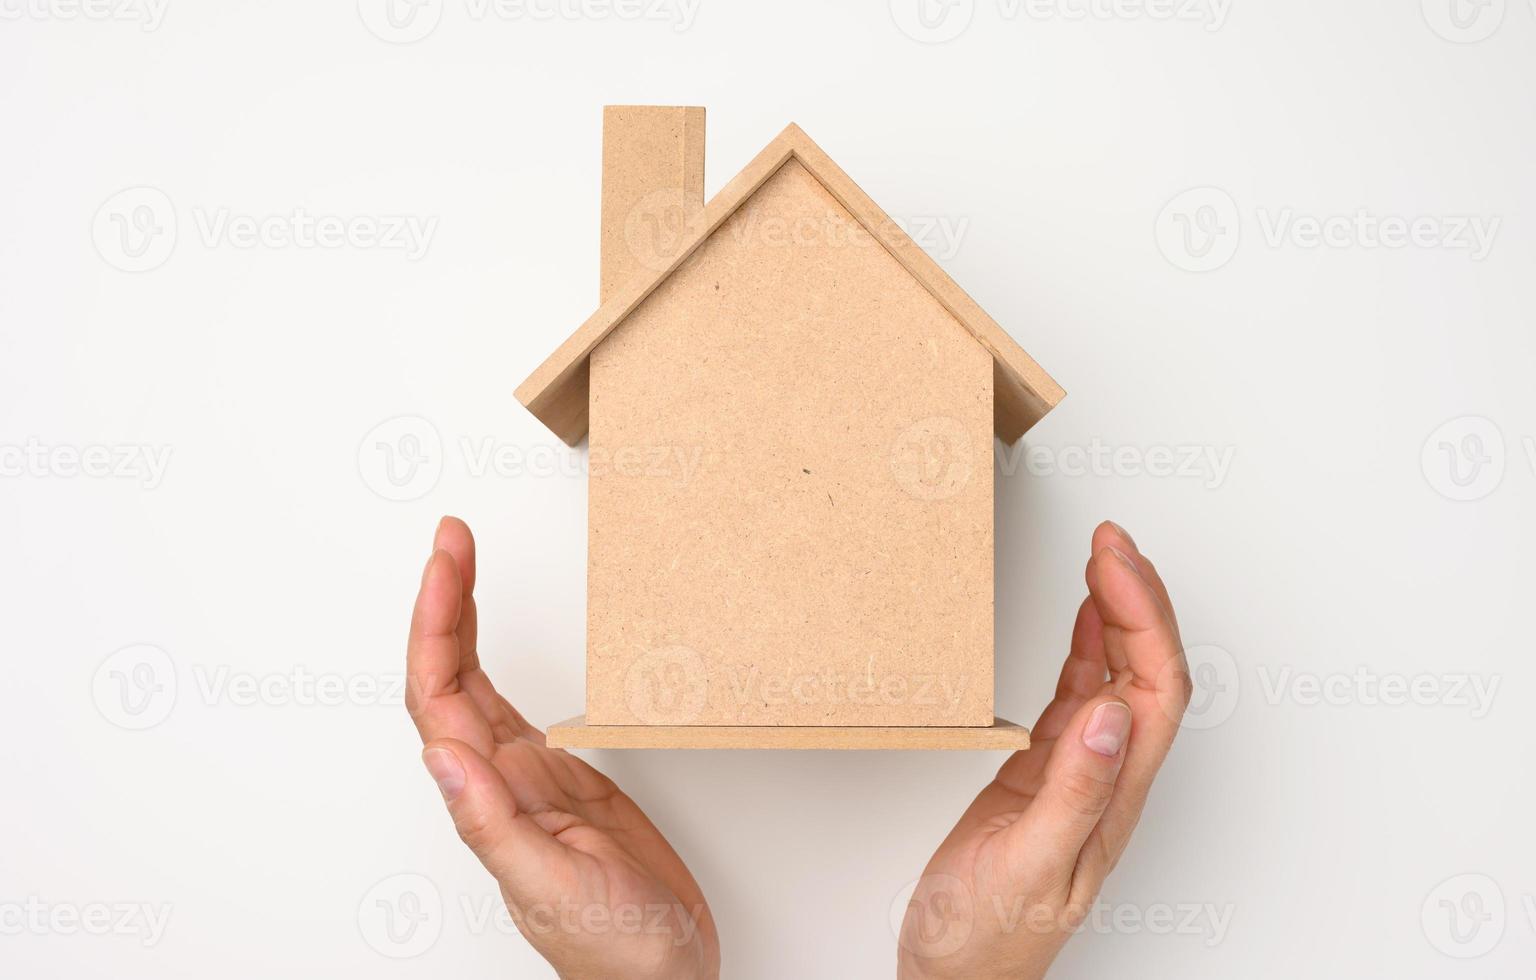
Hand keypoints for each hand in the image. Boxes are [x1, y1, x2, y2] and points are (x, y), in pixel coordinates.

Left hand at [405, 517, 718, 979]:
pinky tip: (493, 635)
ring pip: (476, 683)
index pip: (440, 695)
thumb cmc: (615, 949)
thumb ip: (494, 825)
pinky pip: (515, 704)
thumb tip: (443, 755)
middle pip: (449, 674)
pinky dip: (499, 659)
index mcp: (487, 799)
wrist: (664, 977)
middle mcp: (498, 780)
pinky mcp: (563, 778)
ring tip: (460, 561)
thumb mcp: (553, 885)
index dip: (434, 623)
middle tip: (452, 536)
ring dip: (460, 621)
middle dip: (443, 600)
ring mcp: (528, 777)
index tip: (445, 560)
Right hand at [897, 522, 1189, 979]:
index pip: (1154, 687)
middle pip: (1148, 669)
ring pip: (1118, 675)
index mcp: (1114, 795)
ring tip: (1102, 556)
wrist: (956, 975)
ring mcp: (1078, 771)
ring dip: (1117, 612)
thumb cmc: (987, 938)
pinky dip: (1084, 647)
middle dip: (1138, 595)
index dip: (1143, 615)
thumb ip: (1073, 791)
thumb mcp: (1030, 865)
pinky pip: (1076, 694)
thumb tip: (1112, 712)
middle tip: (1109, 538)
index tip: (1111, 559)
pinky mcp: (1043, 773)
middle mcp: (1108, 777)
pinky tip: (1081, 618)